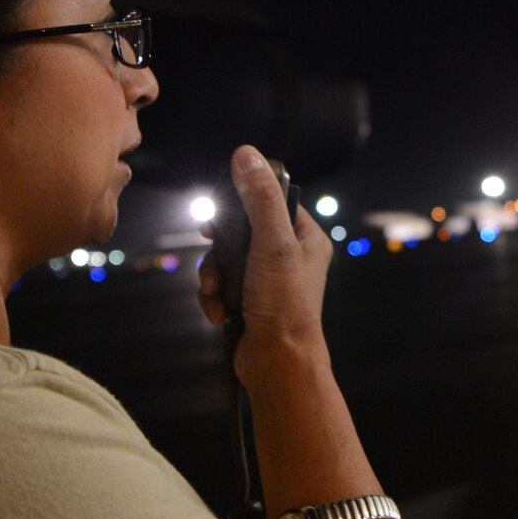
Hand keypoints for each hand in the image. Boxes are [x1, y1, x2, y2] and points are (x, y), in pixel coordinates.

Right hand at [197, 145, 334, 379]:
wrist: (276, 363)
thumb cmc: (284, 304)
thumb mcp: (273, 243)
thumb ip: (259, 199)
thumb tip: (246, 155)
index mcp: (305, 238)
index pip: (270, 201)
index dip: (242, 203)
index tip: (221, 211)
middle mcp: (288, 257)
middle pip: (240, 231)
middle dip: (220, 248)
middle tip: (212, 249)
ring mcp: (267, 281)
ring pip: (224, 260)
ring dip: (212, 275)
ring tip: (215, 291)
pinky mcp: (248, 302)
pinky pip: (219, 287)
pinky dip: (212, 297)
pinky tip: (217, 311)